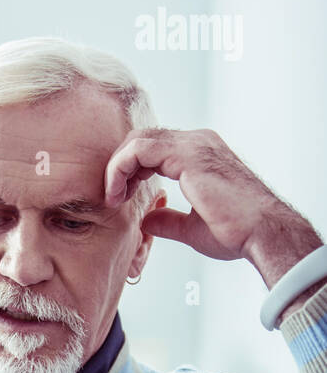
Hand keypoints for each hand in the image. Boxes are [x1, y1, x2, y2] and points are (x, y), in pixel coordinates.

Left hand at [105, 127, 323, 314]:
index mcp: (199, 155)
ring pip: (138, 140)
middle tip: (112, 196)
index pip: (153, 149)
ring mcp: (194, 145)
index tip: (120, 197)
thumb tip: (147, 220)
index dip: (130, 170)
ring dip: (117, 167)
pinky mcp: (188, 155)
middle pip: (143, 139)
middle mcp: (197, 143)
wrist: (261, 233)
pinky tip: (118, 192)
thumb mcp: (192, 227)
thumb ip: (168, 220)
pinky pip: (140, 149)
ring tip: (112, 196)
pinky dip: (121, 167)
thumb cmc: (236, 232)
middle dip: (120, 166)